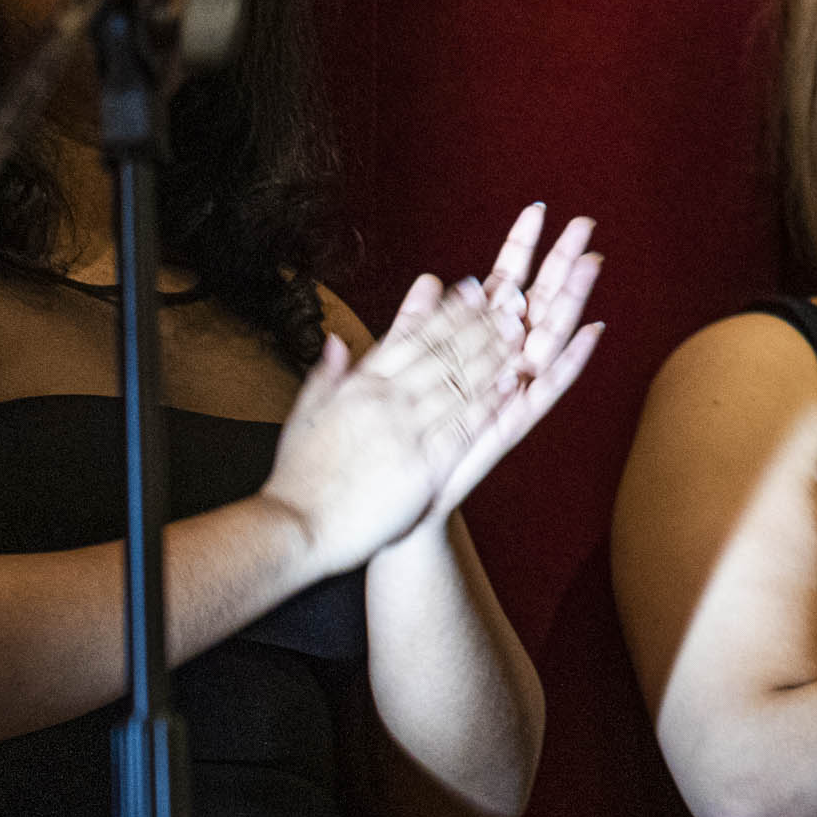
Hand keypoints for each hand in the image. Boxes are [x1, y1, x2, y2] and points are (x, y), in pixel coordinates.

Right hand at [262, 276, 504, 576]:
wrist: (295, 528)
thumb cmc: (298, 478)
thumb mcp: (304, 416)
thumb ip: (326, 375)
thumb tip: (336, 340)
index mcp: (358, 386)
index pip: (409, 337)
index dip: (445, 311)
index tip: (471, 289)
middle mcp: (384, 401)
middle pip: (441, 352)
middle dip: (480, 324)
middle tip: (511, 301)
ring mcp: (405, 431)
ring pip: (457, 383)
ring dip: (493, 355)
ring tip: (521, 333)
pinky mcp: (421, 466)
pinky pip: (462, 427)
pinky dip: (489, 403)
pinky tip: (512, 385)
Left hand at [420, 202, 608, 527]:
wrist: (400, 502)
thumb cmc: (404, 440)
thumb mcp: (398, 370)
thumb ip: (415, 324)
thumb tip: (431, 278)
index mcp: (474, 345)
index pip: (503, 284)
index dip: (520, 249)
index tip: (538, 210)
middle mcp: (502, 363)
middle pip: (536, 301)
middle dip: (559, 262)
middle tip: (583, 223)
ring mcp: (513, 391)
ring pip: (549, 336)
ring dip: (573, 299)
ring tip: (593, 263)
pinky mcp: (514, 422)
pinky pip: (548, 388)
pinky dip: (571, 361)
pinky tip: (594, 332)